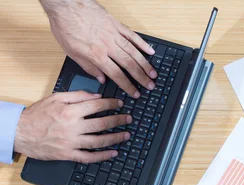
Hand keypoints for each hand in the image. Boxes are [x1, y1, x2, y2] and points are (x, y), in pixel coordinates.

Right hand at [15, 91, 130, 162]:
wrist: (20, 132)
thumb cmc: (36, 115)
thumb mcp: (55, 98)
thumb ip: (77, 95)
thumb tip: (96, 96)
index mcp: (69, 111)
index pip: (97, 106)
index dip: (111, 104)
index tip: (120, 104)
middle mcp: (72, 127)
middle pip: (102, 123)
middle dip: (118, 120)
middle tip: (129, 119)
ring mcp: (71, 142)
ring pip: (99, 140)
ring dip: (115, 138)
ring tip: (126, 135)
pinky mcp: (68, 154)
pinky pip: (89, 157)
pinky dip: (103, 156)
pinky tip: (113, 153)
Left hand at [42, 0, 156, 97]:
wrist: (66, 4)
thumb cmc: (66, 26)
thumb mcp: (71, 51)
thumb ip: (88, 66)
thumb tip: (101, 78)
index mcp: (96, 54)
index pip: (116, 74)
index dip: (128, 85)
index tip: (135, 93)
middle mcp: (108, 45)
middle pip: (129, 65)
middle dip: (142, 77)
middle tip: (150, 85)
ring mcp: (114, 34)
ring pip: (134, 52)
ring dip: (145, 64)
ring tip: (153, 73)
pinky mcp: (116, 24)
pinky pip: (132, 35)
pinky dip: (142, 44)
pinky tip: (150, 51)